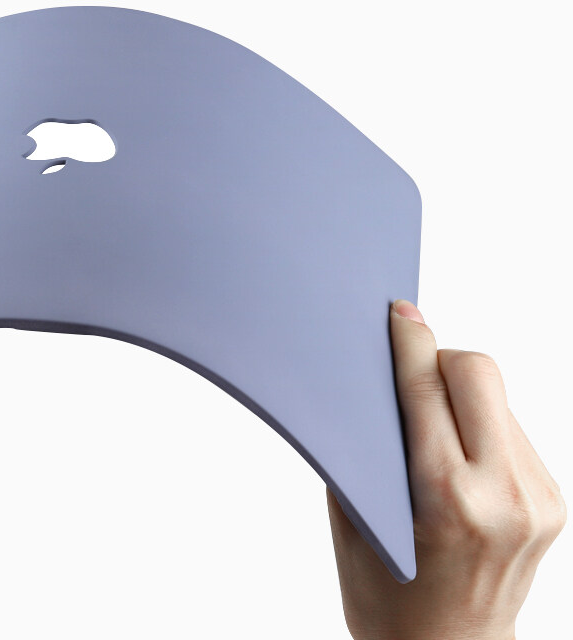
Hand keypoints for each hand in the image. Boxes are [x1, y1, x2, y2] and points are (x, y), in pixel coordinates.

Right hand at [326, 299, 565, 639]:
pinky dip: (480, 425)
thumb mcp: (353, 517)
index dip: (409, 342)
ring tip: (431, 433)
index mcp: (445, 499)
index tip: (399, 312)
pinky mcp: (553, 502)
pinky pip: (513, 429)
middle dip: (438, 359)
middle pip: (478, 373)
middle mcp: (503, 494)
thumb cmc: (385, 593)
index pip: (426, 390)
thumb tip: (374, 376)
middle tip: (408, 377)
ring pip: (498, 396)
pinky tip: (459, 459)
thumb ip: (366, 445)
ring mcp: (537, 499)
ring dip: (460, 394)